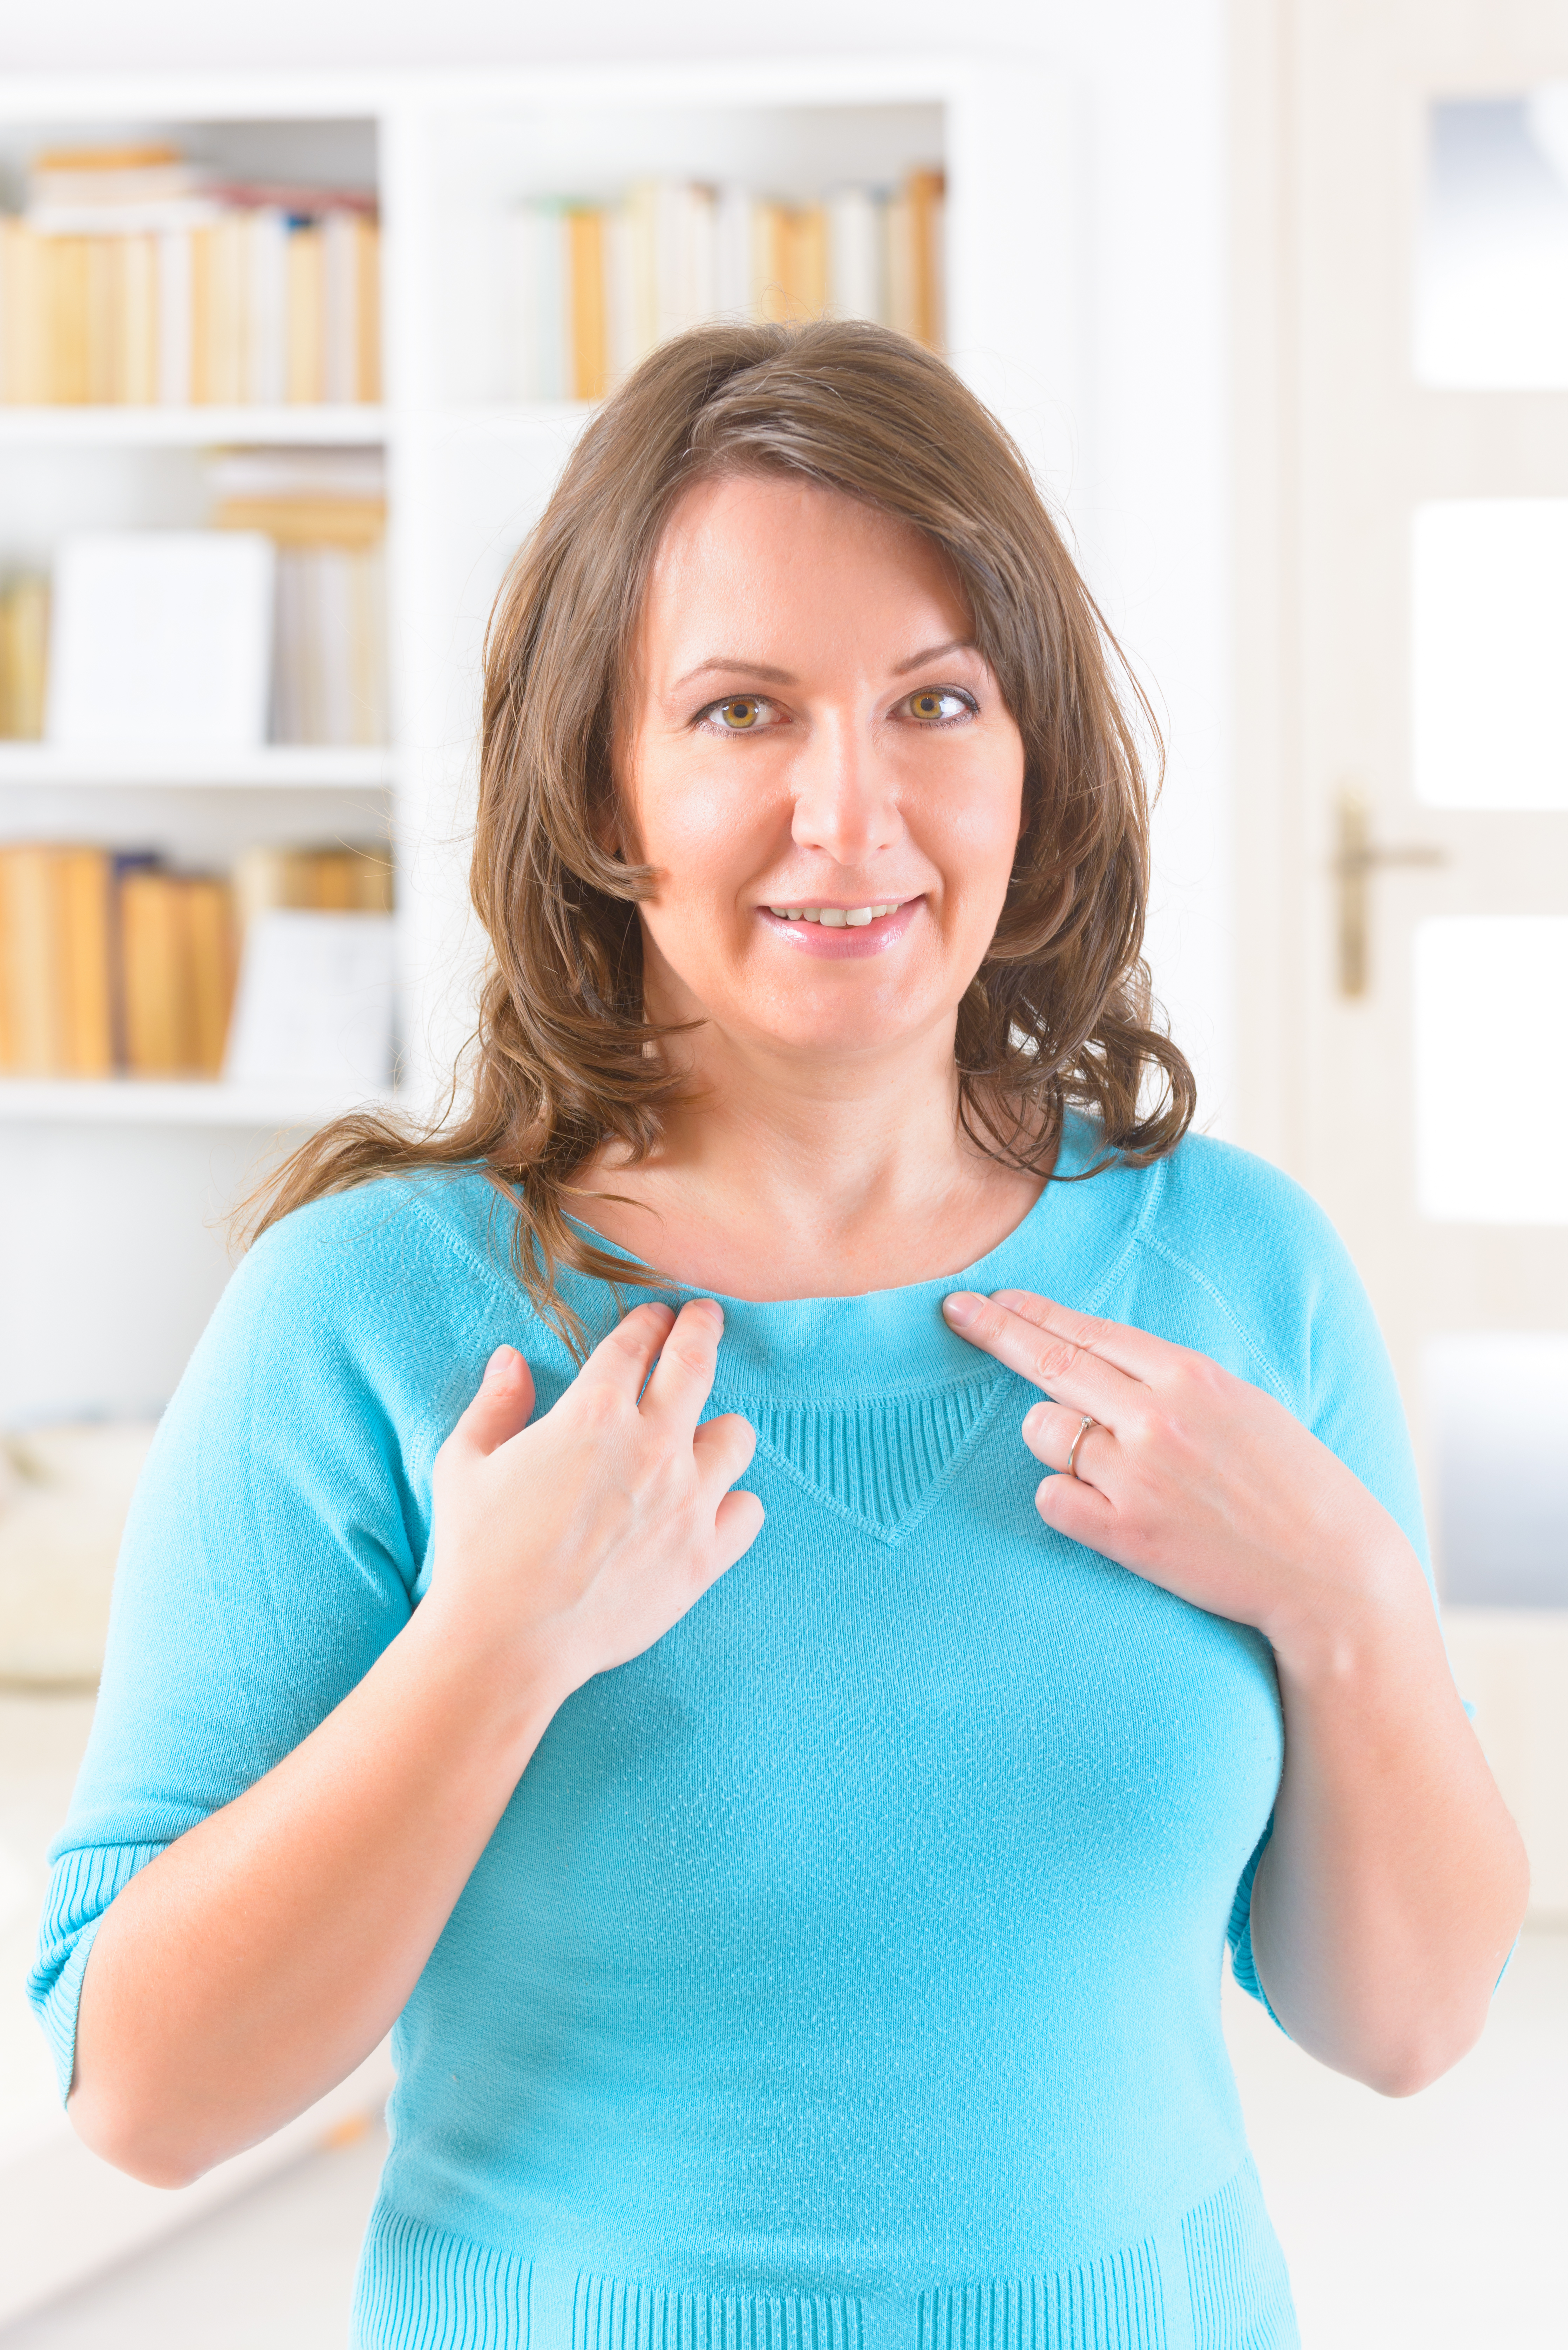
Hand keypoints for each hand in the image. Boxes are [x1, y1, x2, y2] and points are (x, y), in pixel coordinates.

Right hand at [425, 1299, 763, 1699]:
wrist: (508, 1641)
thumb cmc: (478, 1552)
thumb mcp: (465, 1464)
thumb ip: (496, 1405)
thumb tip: (511, 1360)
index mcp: (593, 1414)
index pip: (636, 1345)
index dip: (648, 1322)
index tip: (656, 1316)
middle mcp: (652, 1447)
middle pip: (696, 1364)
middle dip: (702, 1329)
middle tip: (707, 1317)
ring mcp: (687, 1501)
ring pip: (736, 1437)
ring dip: (720, 1428)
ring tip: (705, 1434)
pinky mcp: (704, 1555)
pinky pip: (749, 1511)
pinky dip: (735, 1504)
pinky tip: (716, 1506)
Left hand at [941, 1288, 1423, 1656]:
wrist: (1330, 1570)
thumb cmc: (1291, 1484)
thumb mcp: (1241, 1405)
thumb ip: (1174, 1382)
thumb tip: (1108, 1363)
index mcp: (1189, 1376)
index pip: (1089, 1330)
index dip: (1033, 1312)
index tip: (993, 1297)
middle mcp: (1155, 1416)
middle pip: (1048, 1362)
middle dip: (995, 1330)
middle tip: (956, 1310)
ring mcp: (1137, 1474)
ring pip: (1045, 1432)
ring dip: (1060, 1443)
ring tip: (1113, 1469)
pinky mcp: (1125, 1531)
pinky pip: (1051, 1497)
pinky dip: (1065, 1500)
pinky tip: (1106, 1511)